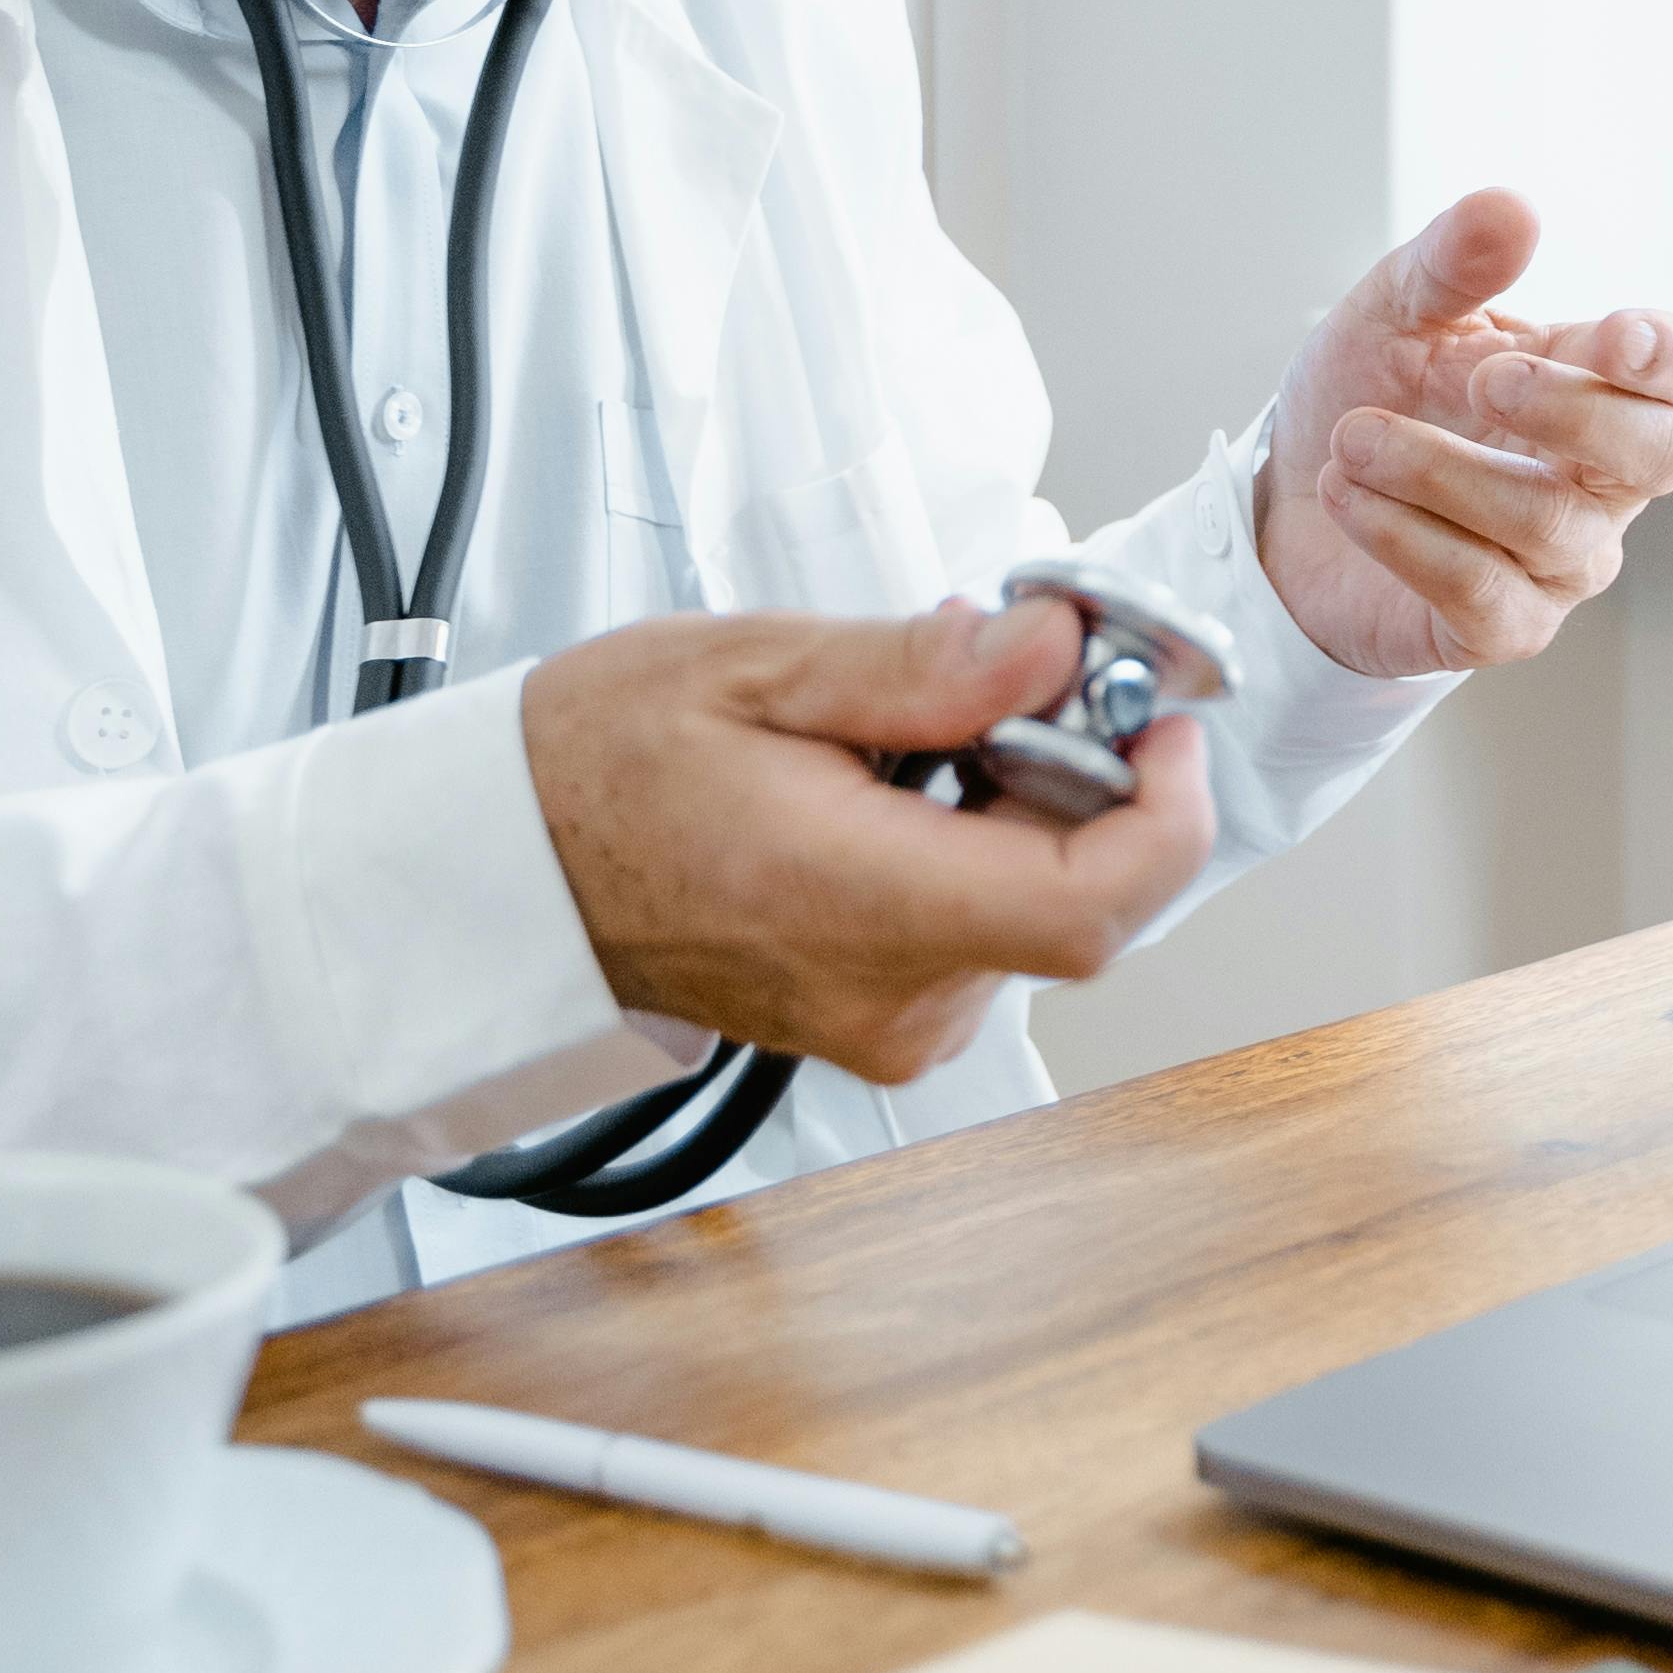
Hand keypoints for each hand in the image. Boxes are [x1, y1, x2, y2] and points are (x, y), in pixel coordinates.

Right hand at [520, 598, 1212, 1082]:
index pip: (1091, 903)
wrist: (510, 869)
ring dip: (1032, 801)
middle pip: (1085, 896)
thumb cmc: (601, 764)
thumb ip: (925, 669)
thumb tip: (1053, 650)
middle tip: (1017, 673)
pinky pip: (993, 927)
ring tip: (928, 727)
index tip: (1151, 712)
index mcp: (855, 905)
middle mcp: (890, 994)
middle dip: (1085, 770)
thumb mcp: (759, 668)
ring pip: (1046, 906)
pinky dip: (990, 842)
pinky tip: (913, 785)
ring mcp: (893, 1022)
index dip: (1161, 804)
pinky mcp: (890, 1021)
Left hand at [1260, 190, 1672, 679]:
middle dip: (1575, 413)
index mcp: (1592, 385)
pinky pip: (1480, 589)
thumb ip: (1452, 262)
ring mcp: (1559, 560)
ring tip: (1352, 438)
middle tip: (1483, 378)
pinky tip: (1346, 493)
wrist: (1288, 501)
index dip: (1671, 358)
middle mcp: (1596, 480)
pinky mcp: (1503, 626)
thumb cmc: (1369, 397)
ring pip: (1547, 522)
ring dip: (1436, 469)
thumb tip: (1512, 209)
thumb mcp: (1394, 311)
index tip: (1616, 337)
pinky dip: (1405, 534)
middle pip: (1656, 456)